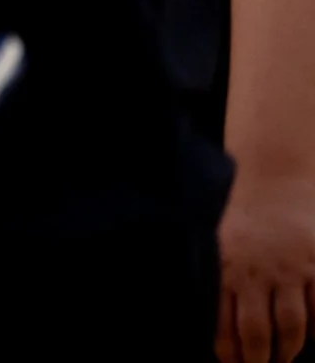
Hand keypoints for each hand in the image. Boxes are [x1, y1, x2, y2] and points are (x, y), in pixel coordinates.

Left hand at [217, 170, 314, 362]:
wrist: (275, 178)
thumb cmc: (244, 218)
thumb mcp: (221, 244)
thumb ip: (221, 281)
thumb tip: (219, 328)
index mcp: (226, 268)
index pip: (223, 323)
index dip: (229, 353)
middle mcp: (256, 272)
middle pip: (257, 332)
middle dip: (259, 360)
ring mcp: (290, 270)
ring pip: (291, 326)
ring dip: (288, 350)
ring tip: (284, 359)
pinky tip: (312, 335)